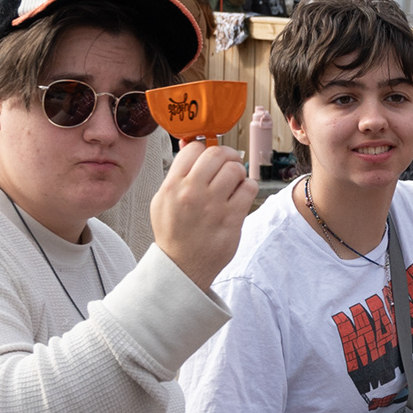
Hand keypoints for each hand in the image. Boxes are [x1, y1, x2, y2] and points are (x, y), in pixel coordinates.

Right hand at [152, 141, 255, 291]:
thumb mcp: (163, 200)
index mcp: (172, 185)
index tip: (210, 157)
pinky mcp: (231, 219)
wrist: (181, 266)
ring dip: (239, 172)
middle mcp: (192, 192)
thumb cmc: (174, 233)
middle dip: (227, 155)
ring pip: (235, 169)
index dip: (205, 148)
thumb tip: (190, 145)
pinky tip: (241, 195)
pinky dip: (248, 187)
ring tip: (235, 182)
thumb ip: (177, 173)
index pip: (193, 148)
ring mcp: (213, 206)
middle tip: (229, 164)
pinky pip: (249, 188)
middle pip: (217, 154)